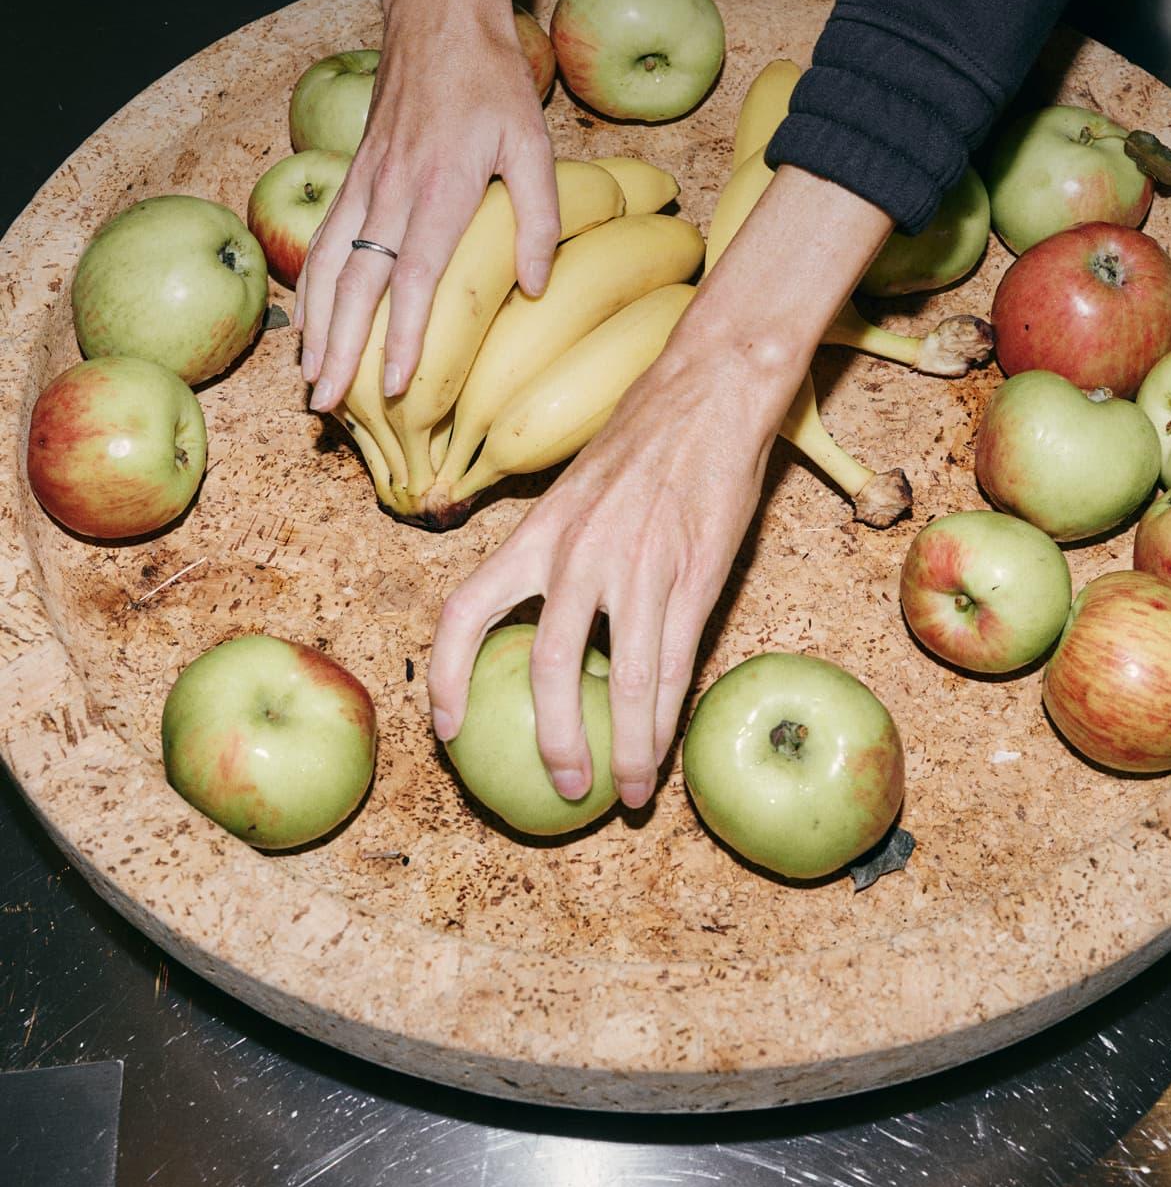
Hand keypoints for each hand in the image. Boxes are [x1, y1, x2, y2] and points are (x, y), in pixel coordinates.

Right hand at [296, 0, 559, 411]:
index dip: (400, 336)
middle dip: (337, 350)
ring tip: (306, 378)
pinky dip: (313, 287)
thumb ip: (540, 216)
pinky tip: (309, 319)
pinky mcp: (354, 175)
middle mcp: (391, 190)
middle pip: (355, 284)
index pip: (412, 277)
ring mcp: (364, 183)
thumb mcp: (534, 141)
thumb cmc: (492, 82)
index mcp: (438, 187)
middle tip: (322, 405)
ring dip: (314, 326)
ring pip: (328, 265)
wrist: (439, 19)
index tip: (393, 386)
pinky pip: (325, 240)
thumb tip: (538, 286)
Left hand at [428, 166, 895, 807]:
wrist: (709, 392)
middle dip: (551, 739)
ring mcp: (637, 566)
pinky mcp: (692, 574)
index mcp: (536, 531)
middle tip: (561, 786)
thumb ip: (557, 554)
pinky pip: (674, 665)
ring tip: (629, 794)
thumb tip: (544, 619)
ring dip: (625, 749)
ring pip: (621, 679)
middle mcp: (575, 552)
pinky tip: (667, 752)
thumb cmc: (642, 441)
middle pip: (546, 666)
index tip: (445, 728)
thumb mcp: (575, 492)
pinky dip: (668, 720)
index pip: (465, 609)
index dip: (444, 676)